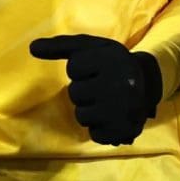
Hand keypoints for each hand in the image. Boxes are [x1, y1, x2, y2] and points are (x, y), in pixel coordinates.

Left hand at [29, 35, 161, 145]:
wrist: (147, 82)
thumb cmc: (110, 63)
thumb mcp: (91, 48)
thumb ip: (61, 45)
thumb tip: (32, 47)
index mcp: (112, 59)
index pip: (75, 67)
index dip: (81, 69)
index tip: (97, 68)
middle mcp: (120, 83)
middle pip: (76, 93)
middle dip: (84, 91)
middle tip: (103, 86)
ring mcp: (124, 108)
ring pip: (82, 116)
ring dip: (90, 111)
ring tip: (107, 102)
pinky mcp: (125, 129)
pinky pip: (95, 134)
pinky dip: (100, 128)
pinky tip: (112, 117)